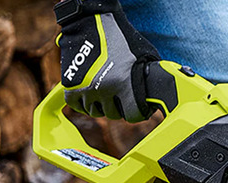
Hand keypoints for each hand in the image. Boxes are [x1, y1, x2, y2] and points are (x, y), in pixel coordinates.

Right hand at [54, 0, 159, 121]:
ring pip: (95, 111)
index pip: (133, 115)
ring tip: (106, 92)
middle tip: (119, 95)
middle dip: (118, 106)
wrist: (91, 21)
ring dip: (101, 105)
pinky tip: (91, 94)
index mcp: (124, 84)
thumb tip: (157, 97)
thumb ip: (147, 78)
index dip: (137, 112)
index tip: (137, 107)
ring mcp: (86, 88)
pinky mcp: (70, 85)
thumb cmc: (121, 37)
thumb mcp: (143, 56)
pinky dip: (84, 103)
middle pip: (113, 114)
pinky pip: (78, 106)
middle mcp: (104, 89)